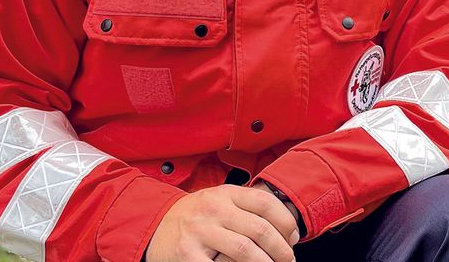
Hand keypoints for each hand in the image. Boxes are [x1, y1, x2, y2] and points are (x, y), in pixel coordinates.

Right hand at [145, 183, 298, 261]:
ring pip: (245, 250)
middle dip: (281, 248)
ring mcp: (200, 232)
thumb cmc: (193, 216)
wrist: (153, 225)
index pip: (265, 203)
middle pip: (260, 229)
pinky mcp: (188, 255)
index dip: (286, 222)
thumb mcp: (218, 200)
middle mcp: (213, 209)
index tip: (294, 237)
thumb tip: (285, 225)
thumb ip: (245, 206)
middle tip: (289, 259)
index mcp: (225, 194)